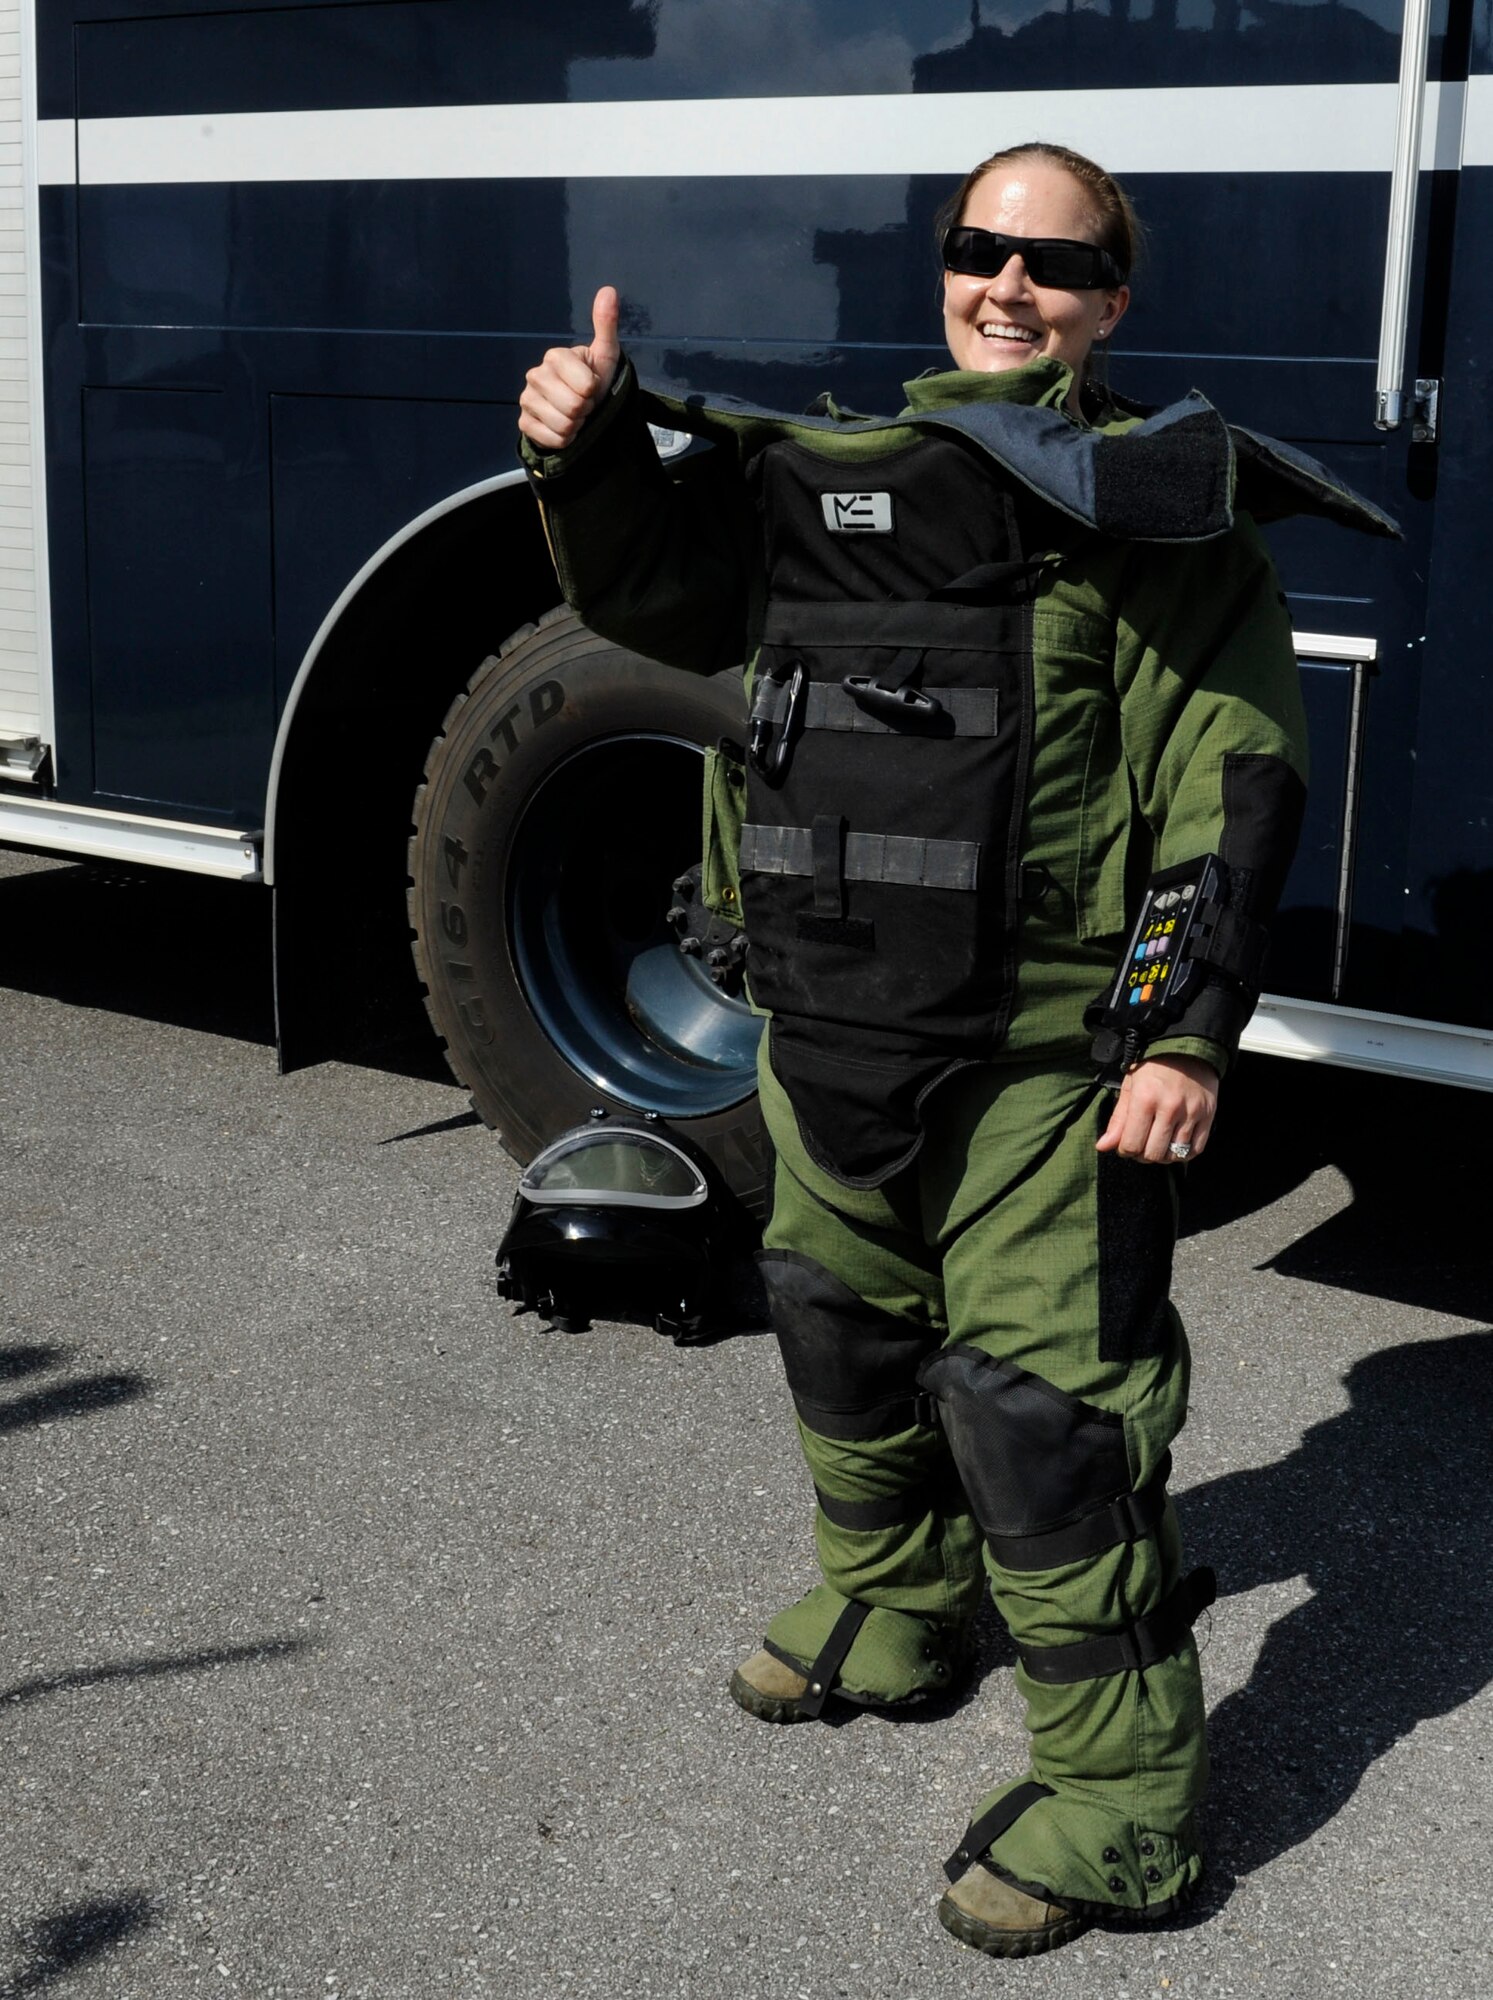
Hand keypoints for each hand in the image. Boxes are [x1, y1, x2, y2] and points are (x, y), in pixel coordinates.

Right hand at [518, 285, 621, 449]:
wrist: (577, 411)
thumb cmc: (592, 381)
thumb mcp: (604, 356)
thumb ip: (606, 325)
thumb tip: (609, 290)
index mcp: (555, 356)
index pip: (586, 385)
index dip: (594, 392)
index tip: (591, 388)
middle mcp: (535, 375)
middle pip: (574, 406)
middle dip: (585, 410)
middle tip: (583, 404)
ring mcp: (526, 399)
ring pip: (564, 425)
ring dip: (576, 426)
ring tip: (574, 416)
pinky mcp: (524, 422)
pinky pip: (553, 439)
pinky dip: (563, 439)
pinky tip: (562, 428)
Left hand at [1096, 1052, 1218, 1164]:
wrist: (1187, 1048)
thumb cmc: (1153, 1067)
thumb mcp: (1130, 1086)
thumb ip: (1118, 1119)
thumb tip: (1102, 1147)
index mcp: (1145, 1099)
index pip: (1131, 1144)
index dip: (1125, 1150)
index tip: (1126, 1144)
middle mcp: (1169, 1108)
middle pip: (1153, 1154)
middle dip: (1142, 1155)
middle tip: (1141, 1144)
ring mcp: (1191, 1113)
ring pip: (1174, 1155)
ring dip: (1162, 1156)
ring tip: (1157, 1143)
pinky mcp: (1208, 1116)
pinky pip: (1195, 1149)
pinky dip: (1183, 1153)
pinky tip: (1174, 1144)